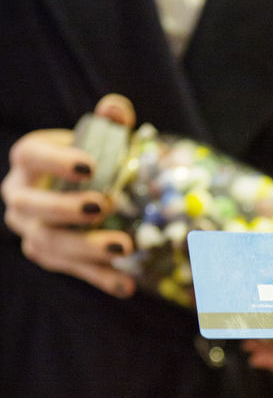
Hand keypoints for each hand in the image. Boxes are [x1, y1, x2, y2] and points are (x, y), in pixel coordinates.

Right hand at [1, 94, 137, 296]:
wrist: (85, 194)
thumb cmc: (92, 161)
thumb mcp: (102, 139)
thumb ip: (110, 124)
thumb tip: (116, 111)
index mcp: (29, 162)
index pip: (30, 156)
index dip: (56, 161)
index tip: (90, 166)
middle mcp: (20, 198)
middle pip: (31, 207)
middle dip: (66, 208)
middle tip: (104, 206)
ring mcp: (31, 231)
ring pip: (47, 244)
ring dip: (86, 249)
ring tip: (125, 248)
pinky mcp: (49, 258)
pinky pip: (72, 272)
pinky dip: (101, 279)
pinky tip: (127, 285)